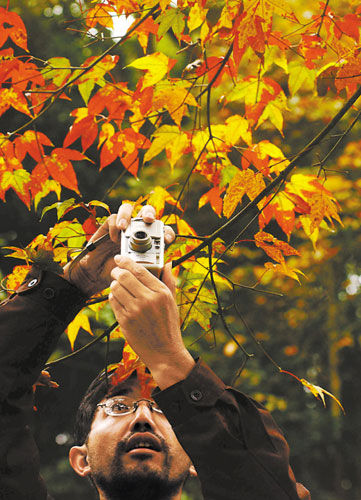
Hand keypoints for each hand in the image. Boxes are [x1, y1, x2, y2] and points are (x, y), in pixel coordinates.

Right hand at [63, 204, 174, 296]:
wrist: (99, 274)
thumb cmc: (121, 274)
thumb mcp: (139, 274)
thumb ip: (152, 269)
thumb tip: (168, 264)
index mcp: (149, 240)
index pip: (162, 231)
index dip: (167, 232)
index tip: (167, 240)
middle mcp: (137, 230)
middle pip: (147, 212)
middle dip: (149, 213)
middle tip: (149, 220)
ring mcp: (123, 226)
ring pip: (129, 208)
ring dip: (127, 214)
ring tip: (124, 227)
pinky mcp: (109, 226)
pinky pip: (113, 218)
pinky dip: (114, 226)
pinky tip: (113, 238)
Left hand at [109, 256, 194, 388]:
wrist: (165, 353)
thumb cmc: (169, 327)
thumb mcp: (173, 302)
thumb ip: (169, 280)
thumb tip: (167, 263)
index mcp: (161, 293)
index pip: (139, 270)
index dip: (126, 261)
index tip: (120, 257)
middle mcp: (148, 300)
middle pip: (124, 276)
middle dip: (117, 271)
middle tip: (116, 271)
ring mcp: (135, 311)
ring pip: (115, 288)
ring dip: (114, 284)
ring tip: (118, 286)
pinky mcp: (125, 321)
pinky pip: (113, 302)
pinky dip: (113, 298)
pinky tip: (119, 299)